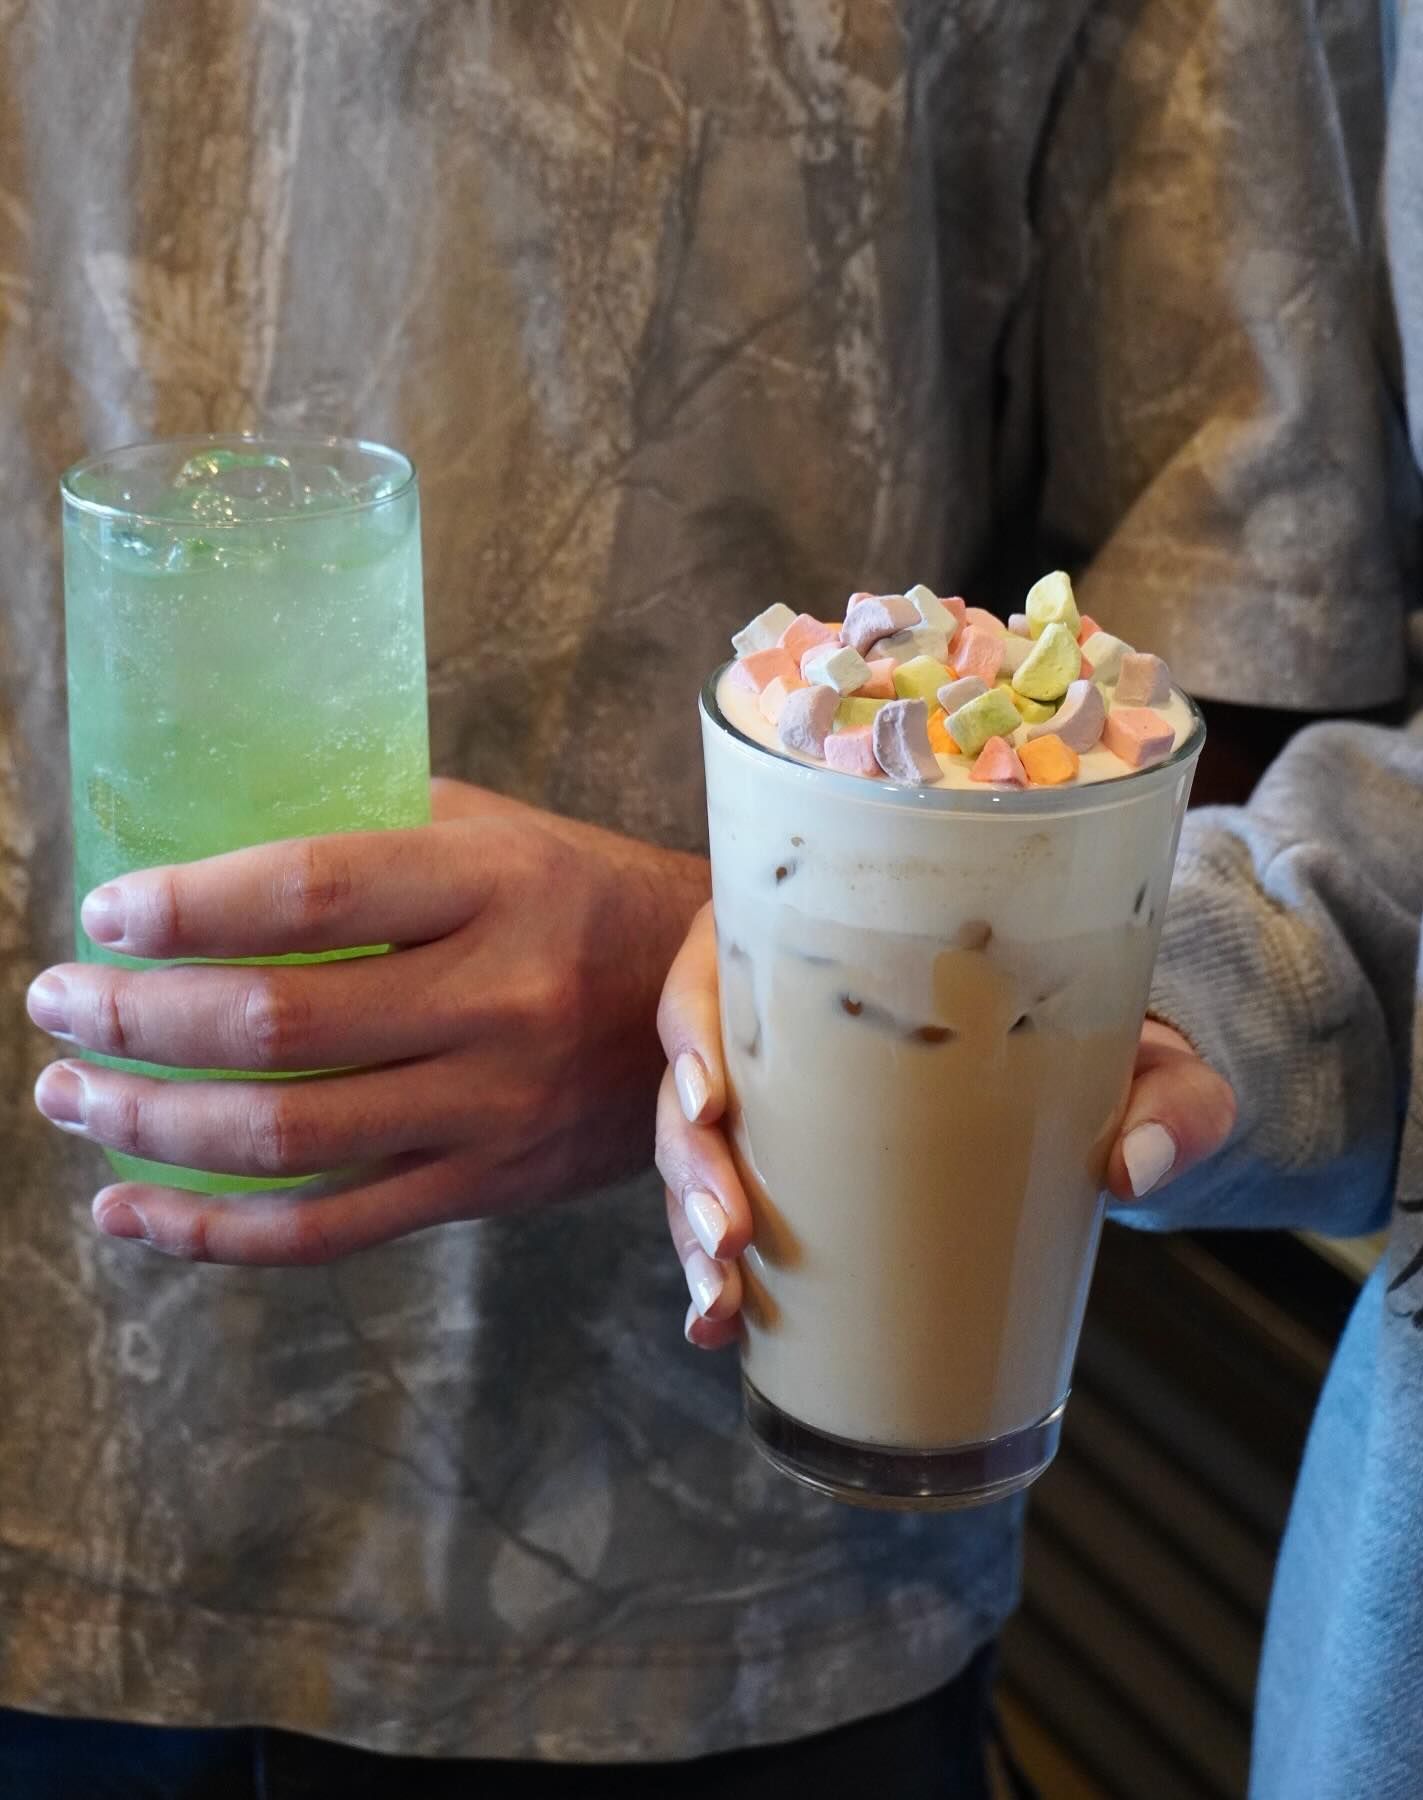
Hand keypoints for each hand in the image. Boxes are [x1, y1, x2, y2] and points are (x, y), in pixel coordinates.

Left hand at [28, 780, 708, 1262]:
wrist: (713, 1000)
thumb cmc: (581, 895)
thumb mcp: (498, 830)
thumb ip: (371, 833)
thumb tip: (210, 847)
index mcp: (496, 884)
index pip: (314, 892)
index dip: (191, 907)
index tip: (106, 916)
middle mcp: (500, 997)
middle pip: (282, 1024)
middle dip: (137, 1020)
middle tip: (55, 1004)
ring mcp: (496, 1108)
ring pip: (290, 1136)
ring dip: (153, 1125)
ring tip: (70, 1097)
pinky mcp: (490, 1187)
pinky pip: (333, 1230)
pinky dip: (215, 1232)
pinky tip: (131, 1211)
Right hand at [654, 906, 1237, 1349]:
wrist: (1113, 1080)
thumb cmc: (1113, 1038)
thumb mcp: (1152, 1058)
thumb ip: (1168, 1097)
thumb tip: (1128, 1167)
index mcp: (834, 941)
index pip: (726, 962)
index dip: (693, 1025)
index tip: (709, 1092)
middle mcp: (790, 1012)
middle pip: (696, 1074)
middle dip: (694, 1164)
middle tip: (733, 1239)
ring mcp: (786, 1092)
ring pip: (700, 1152)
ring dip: (692, 1229)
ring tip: (720, 1305)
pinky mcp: (800, 1164)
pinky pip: (733, 1207)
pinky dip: (718, 1271)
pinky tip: (718, 1325)